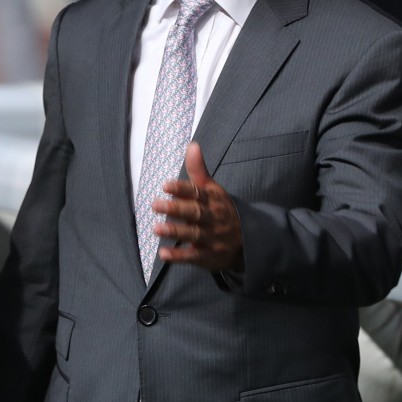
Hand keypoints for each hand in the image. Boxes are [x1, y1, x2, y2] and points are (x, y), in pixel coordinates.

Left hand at [152, 142, 243, 270]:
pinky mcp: (208, 256)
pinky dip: (178, 256)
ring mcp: (211, 238)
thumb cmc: (221, 210)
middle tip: (155, 204)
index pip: (197, 193)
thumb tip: (192, 145)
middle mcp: (213, 218)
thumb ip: (198, 170)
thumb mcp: (213, 190)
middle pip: (195, 213)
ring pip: (193, 234)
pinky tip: (163, 254)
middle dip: (175, 209)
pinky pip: (193, 256)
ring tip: (156, 229)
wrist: (247, 241)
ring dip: (175, 231)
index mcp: (212, 200)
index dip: (182, 189)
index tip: (165, 185)